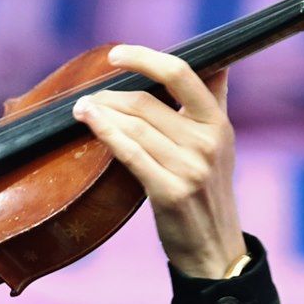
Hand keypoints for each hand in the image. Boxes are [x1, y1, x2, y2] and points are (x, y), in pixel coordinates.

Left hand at [71, 46, 246, 279]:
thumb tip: (216, 63)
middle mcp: (206, 142)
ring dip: (100, 113)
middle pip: (146, 102)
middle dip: (109, 95)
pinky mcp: (170, 192)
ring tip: (80, 109)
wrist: (214, 249)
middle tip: (88, 97)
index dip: (145, 58)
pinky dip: (106, 133)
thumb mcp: (222, 144)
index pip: (182, 74)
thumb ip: (214, 104)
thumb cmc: (209, 193)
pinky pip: (130, 153)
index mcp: (217, 123)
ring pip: (133, 125)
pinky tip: (89, 122)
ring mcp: (190, 168)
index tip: (116, 54)